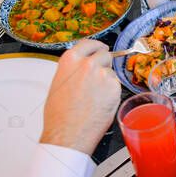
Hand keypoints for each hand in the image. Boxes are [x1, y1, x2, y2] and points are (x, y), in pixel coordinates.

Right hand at [40, 40, 120, 154]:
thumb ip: (72, 70)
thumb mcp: (59, 83)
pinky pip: (116, 86)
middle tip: (98, 78)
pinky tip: (101, 104)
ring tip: (94, 98)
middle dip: (104, 64)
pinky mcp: (114, 88)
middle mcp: (88, 64)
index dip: (97, 46)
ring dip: (107, 81)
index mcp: (70, 60)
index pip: (89, 43)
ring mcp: (103, 75)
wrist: (67, 134)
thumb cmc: (59, 115)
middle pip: (105, 54)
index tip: (100, 48)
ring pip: (111, 72)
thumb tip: (81, 66)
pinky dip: (112, 93)